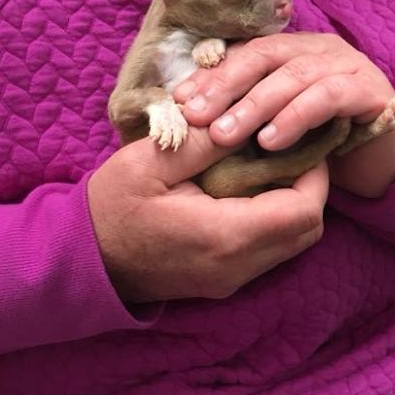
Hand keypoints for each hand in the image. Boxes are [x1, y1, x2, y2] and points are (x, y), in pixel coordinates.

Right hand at [87, 128, 327, 303]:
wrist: (81, 260)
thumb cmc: (111, 207)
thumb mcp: (151, 161)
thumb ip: (203, 139)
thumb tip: (247, 114)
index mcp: (224, 235)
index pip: (304, 209)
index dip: (313, 171)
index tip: (298, 138)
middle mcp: (237, 266)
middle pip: (307, 229)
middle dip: (310, 186)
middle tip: (288, 146)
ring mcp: (231, 278)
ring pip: (293, 242)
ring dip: (293, 202)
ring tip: (269, 162)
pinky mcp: (224, 280)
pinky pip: (270, 250)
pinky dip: (274, 218)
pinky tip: (250, 188)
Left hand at [174, 33, 394, 198]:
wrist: (380, 163)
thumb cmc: (320, 143)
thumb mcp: (275, 123)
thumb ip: (244, 111)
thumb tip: (188, 113)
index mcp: (292, 49)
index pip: (244, 52)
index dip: (210, 74)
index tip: (177, 101)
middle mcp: (319, 49)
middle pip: (265, 55)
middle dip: (225, 85)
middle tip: (194, 116)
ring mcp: (347, 65)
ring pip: (293, 75)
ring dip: (255, 105)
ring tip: (224, 134)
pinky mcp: (370, 90)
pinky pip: (328, 97)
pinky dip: (296, 116)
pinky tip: (271, 141)